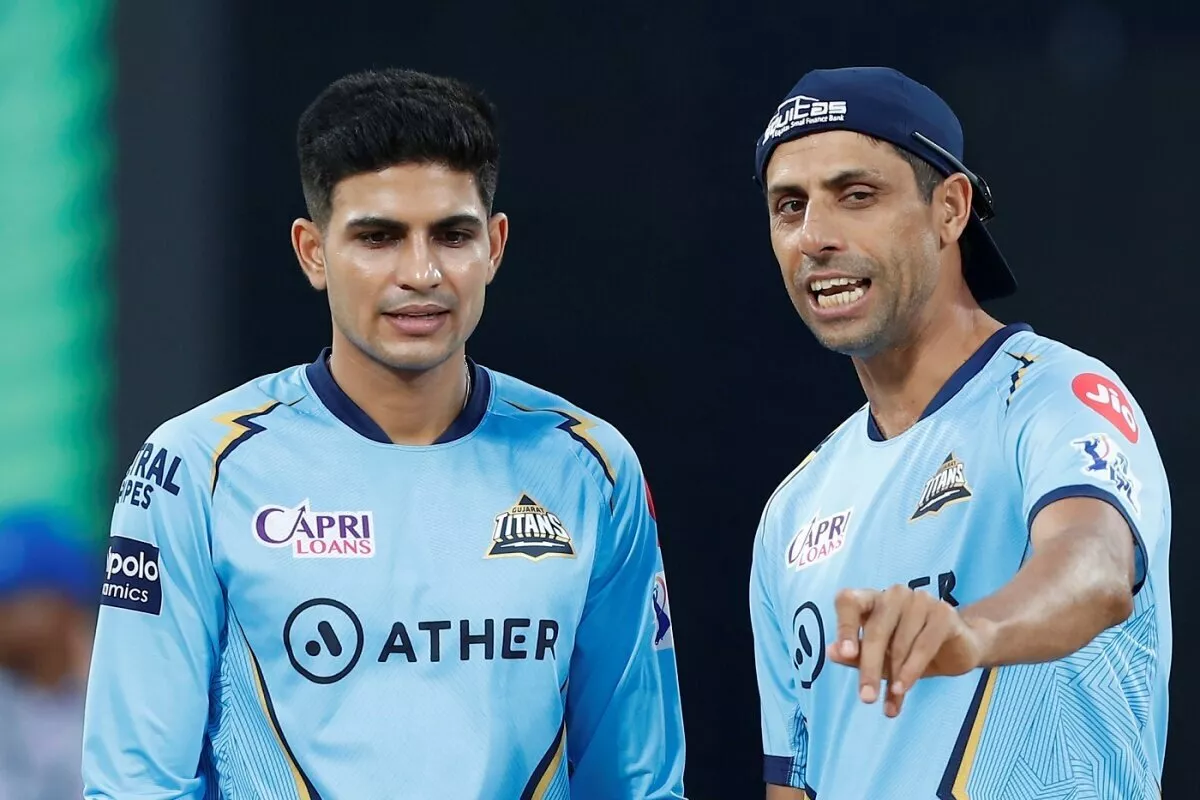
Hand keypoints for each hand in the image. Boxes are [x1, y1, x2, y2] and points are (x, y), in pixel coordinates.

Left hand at [829, 585, 988, 716]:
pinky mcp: (943, 612)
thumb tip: (831, 653)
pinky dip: (912, 669)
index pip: (848, 602)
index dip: (845, 627)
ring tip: (891, 700)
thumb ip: (855, 655)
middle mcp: (893, 595)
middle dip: (870, 667)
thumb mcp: (881, 658)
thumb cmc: (911, 651)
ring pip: (899, 642)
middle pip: (875, 629)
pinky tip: (904, 688)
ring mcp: (920, 600)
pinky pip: (924, 644)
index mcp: (871, 599)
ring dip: (894, 676)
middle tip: (867, 697)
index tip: (844, 654)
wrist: (959, 649)